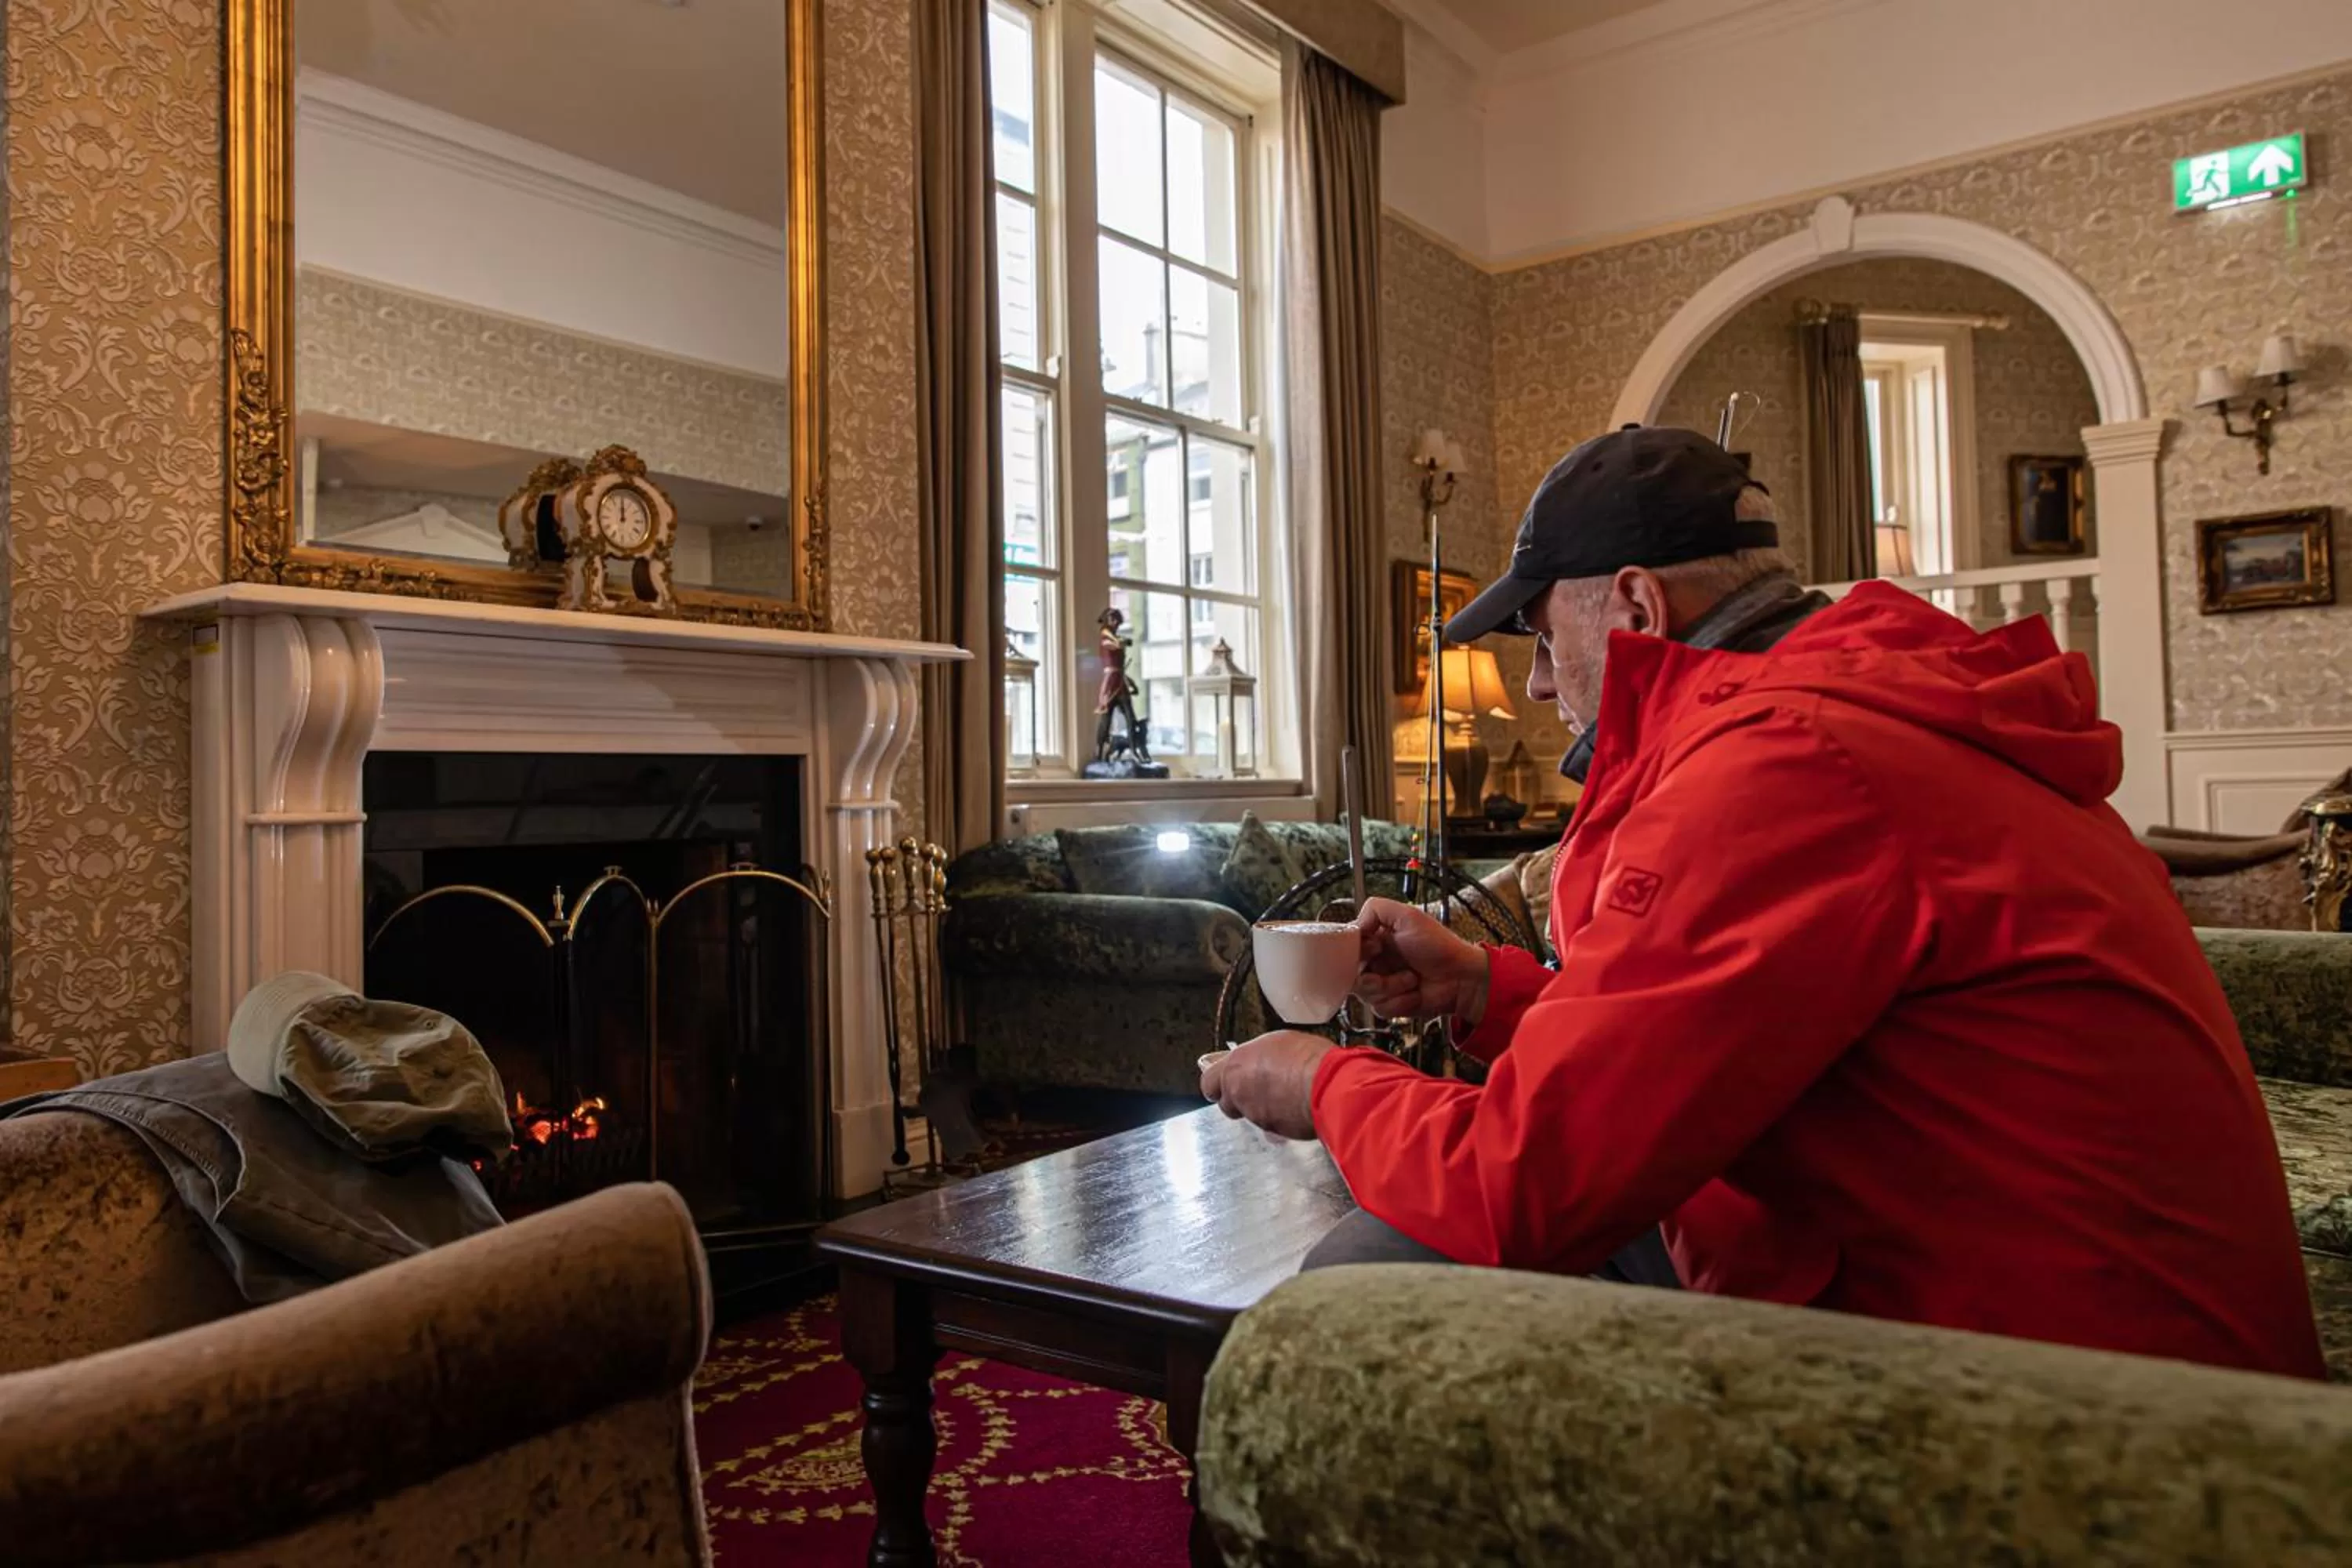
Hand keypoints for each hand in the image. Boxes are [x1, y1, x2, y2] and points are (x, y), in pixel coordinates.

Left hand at [1200, 1031, 1329, 1140]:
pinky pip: (1269, 1127)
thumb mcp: (1279, 1043)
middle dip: (1237, 1100)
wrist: (1327, 1085)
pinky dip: (1278, 1120)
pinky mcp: (1271, 1130)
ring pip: (1248, 1116)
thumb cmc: (1308, 1059)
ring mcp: (1253, 1113)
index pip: (1209, 1081)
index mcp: (1235, 1065)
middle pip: (1226, 1103)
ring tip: (1282, 1097)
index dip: (1219, 1083)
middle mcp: (1237, 1091)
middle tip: (1255, 1091)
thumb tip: (1261, 1061)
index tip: (1227, 1081)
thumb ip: (1259, 1058)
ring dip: (1260, 1110)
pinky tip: (1294, 1108)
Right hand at [1353, 897, 1490, 1025]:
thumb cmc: (1440, 945)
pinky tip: (1416, 992)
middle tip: (1401, 968)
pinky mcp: (1390, 1005)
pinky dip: (1401, 1001)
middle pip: (1350, 974)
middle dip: (1374, 974)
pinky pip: (1380, 1008)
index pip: (1346, 947)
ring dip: (1393, 986)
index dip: (1356, 951)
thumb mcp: (1408, 916)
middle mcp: (1375, 963)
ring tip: (1413, 978)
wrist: (1462, 978)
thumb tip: (1355, 926)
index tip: (1376, 948)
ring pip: (1365, 992)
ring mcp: (1382, 985)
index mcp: (1375, 940)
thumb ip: (1376, 909)